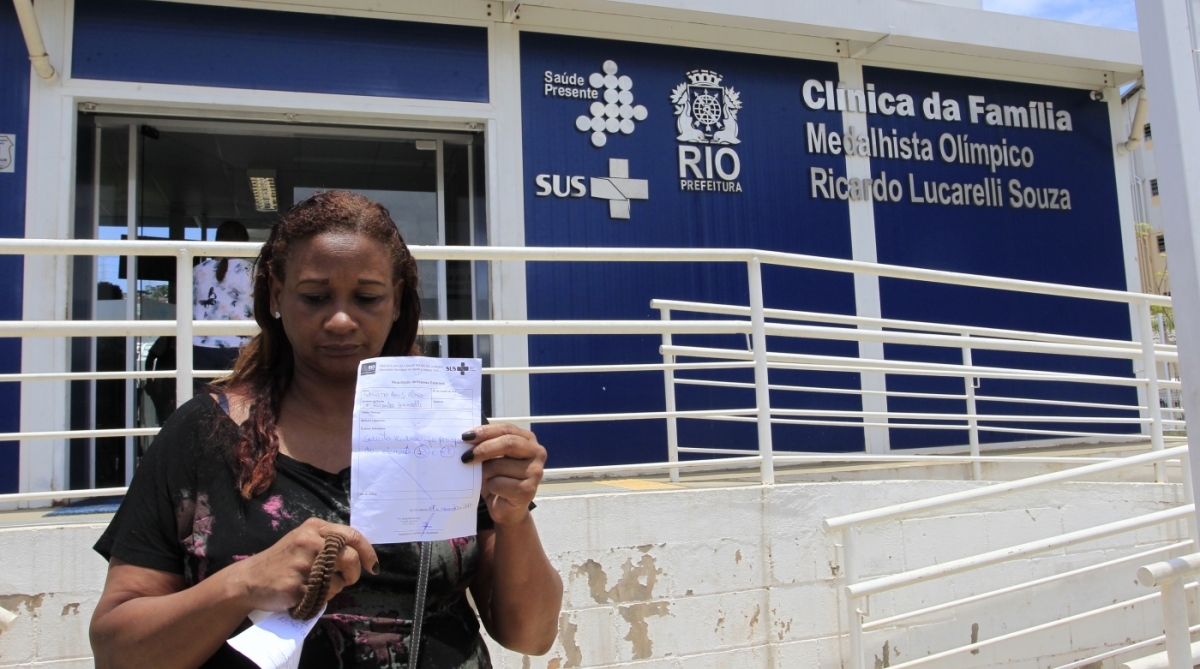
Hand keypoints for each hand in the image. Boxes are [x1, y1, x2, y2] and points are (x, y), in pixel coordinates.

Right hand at [226, 518, 379, 611]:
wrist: (249, 580)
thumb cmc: (282, 560)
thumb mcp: (303, 539)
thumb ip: (329, 540)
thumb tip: (361, 552)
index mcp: (314, 528)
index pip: (352, 536)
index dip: (367, 552)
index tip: (372, 566)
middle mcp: (310, 542)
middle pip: (350, 558)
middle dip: (354, 573)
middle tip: (347, 579)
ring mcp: (303, 565)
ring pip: (339, 580)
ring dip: (335, 587)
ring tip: (317, 585)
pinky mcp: (297, 586)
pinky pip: (324, 596)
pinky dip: (321, 598)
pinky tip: (307, 594)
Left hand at [461, 424, 545, 525]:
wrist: (507, 508)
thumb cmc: (499, 479)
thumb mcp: (493, 458)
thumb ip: (487, 446)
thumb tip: (467, 439)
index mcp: (528, 440)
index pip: (507, 429)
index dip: (486, 431)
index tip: (465, 437)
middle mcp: (537, 453)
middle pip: (508, 443)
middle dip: (483, 449)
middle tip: (465, 457)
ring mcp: (535, 472)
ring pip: (500, 465)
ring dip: (484, 473)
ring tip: (484, 480)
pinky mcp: (528, 490)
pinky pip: (499, 483)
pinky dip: (490, 487)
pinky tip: (494, 492)